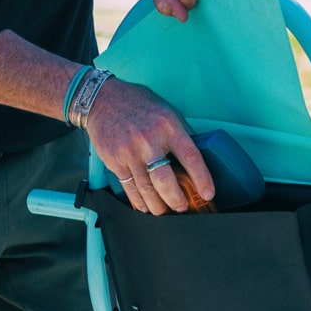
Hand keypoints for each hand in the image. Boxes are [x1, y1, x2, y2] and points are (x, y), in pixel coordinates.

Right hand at [87, 76, 212, 214]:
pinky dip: (139, 202)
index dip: (202, 179)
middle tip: (183, 206)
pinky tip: (146, 206)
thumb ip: (181, 134)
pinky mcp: (114, 161)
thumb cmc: (139, 104)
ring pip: (147, 190)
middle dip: (177, 200)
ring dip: (159, 207)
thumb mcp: (167, 112)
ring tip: (165, 211)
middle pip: (166, 181)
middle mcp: (148, 140)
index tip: (208, 194)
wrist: (103, 99)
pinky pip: (129, 188)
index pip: (191, 157)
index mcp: (168, 126)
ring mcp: (129, 152)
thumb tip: (196, 159)